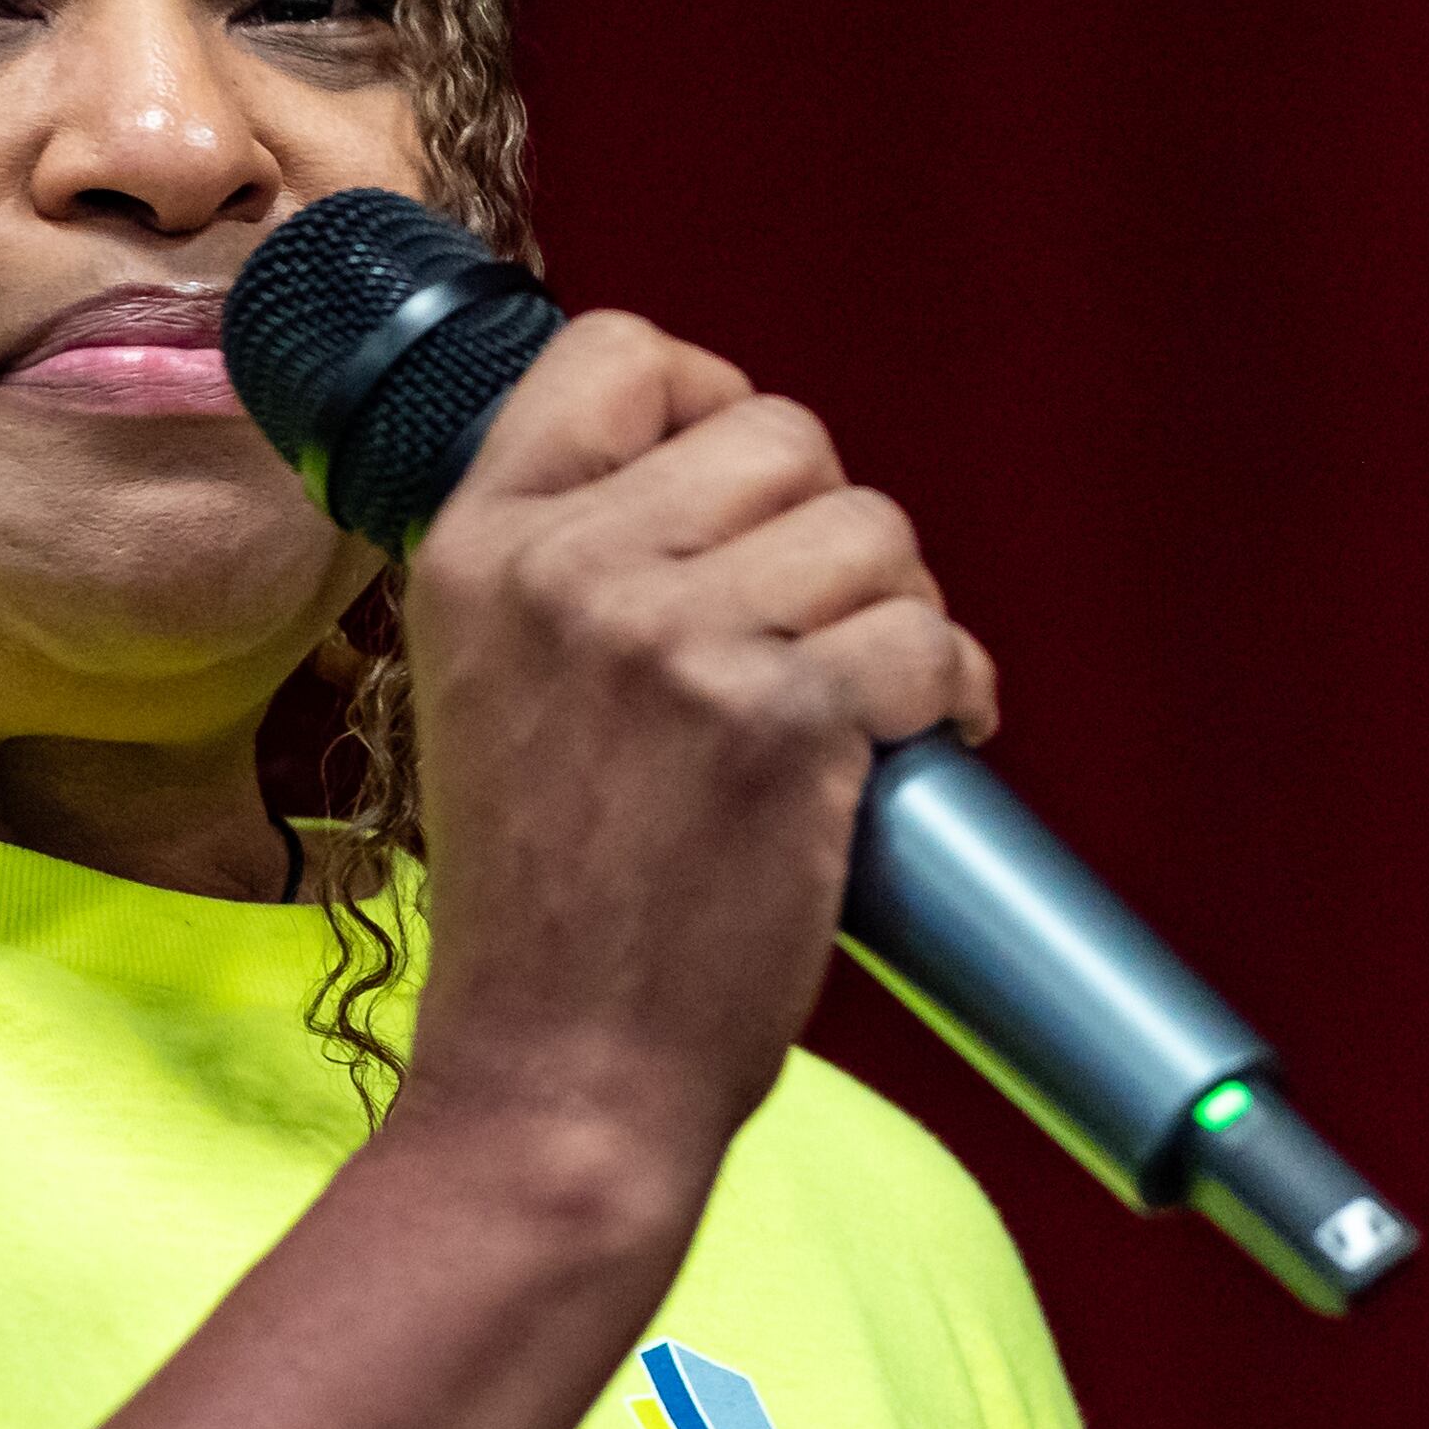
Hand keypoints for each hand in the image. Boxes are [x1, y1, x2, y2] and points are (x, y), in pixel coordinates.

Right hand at [393, 311, 998, 1175]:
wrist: (557, 1075)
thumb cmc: (543, 904)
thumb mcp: (486, 684)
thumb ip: (567, 567)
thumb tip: (716, 475)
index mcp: (479, 547)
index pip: (620, 352)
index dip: (710, 402)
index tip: (741, 500)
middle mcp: (570, 570)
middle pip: (782, 433)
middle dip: (829, 530)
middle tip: (812, 632)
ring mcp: (677, 640)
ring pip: (876, 529)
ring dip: (898, 613)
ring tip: (860, 702)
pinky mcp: (783, 720)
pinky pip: (924, 637)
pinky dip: (949, 692)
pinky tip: (913, 749)